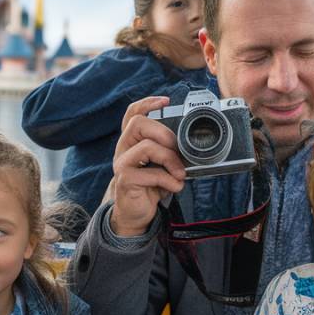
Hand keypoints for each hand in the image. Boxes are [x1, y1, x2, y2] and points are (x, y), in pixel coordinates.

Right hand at [109, 96, 185, 235]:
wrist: (136, 213)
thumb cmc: (150, 186)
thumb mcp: (162, 166)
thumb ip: (170, 153)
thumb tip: (191, 148)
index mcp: (132, 141)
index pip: (132, 114)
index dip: (147, 103)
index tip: (166, 101)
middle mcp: (123, 148)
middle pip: (138, 124)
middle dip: (164, 134)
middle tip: (177, 151)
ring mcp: (122, 163)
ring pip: (147, 146)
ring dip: (170, 159)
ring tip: (180, 173)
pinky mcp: (125, 179)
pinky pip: (151, 173)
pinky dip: (169, 180)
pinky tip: (175, 187)